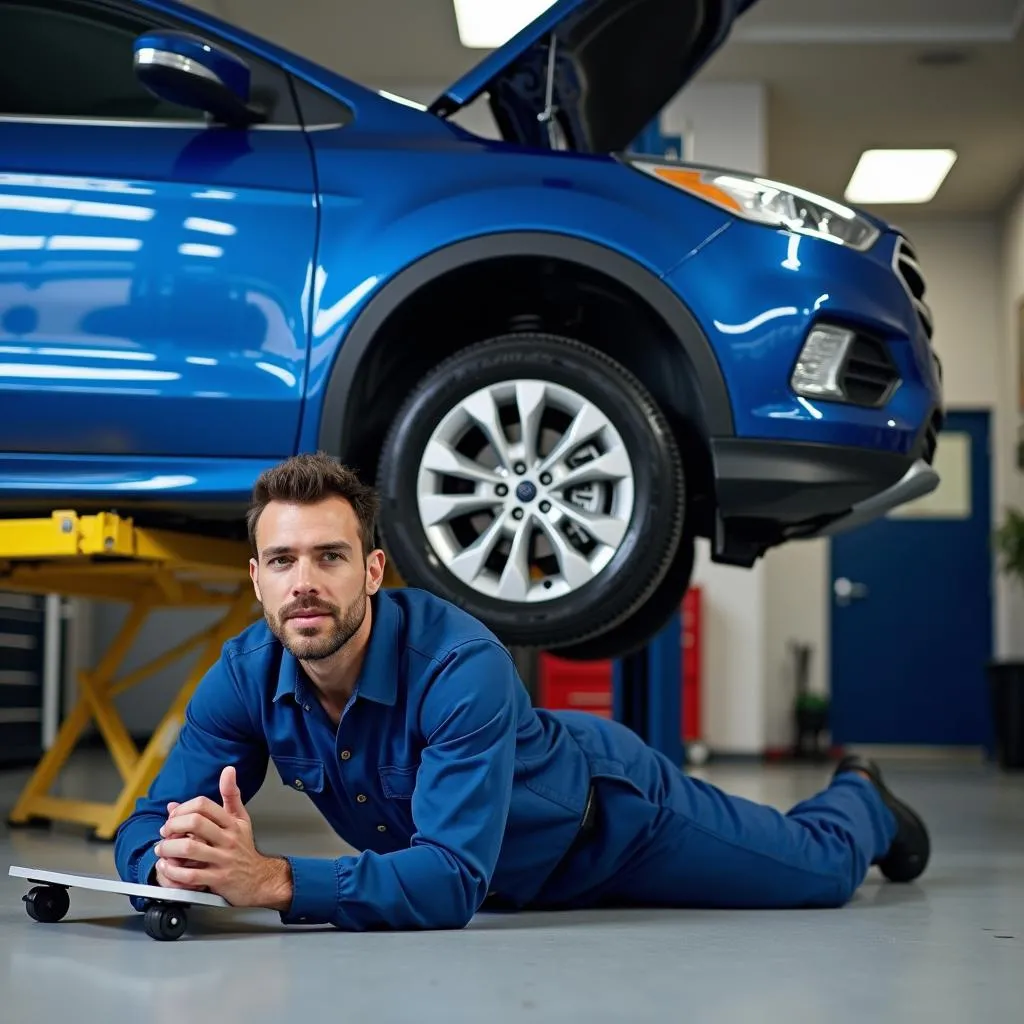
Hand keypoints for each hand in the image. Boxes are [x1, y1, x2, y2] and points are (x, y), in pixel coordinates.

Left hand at [153, 766, 292, 910]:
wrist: (260, 879)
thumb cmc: (244, 848)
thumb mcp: (241, 818)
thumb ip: (231, 795)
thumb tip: (228, 770)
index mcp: (231, 823)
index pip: (203, 805)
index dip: (182, 808)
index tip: (173, 816)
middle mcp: (228, 839)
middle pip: (195, 823)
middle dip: (172, 826)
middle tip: (165, 832)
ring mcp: (223, 859)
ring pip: (189, 848)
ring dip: (168, 848)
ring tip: (162, 850)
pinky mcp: (218, 880)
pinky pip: (190, 875)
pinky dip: (173, 871)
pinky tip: (168, 868)